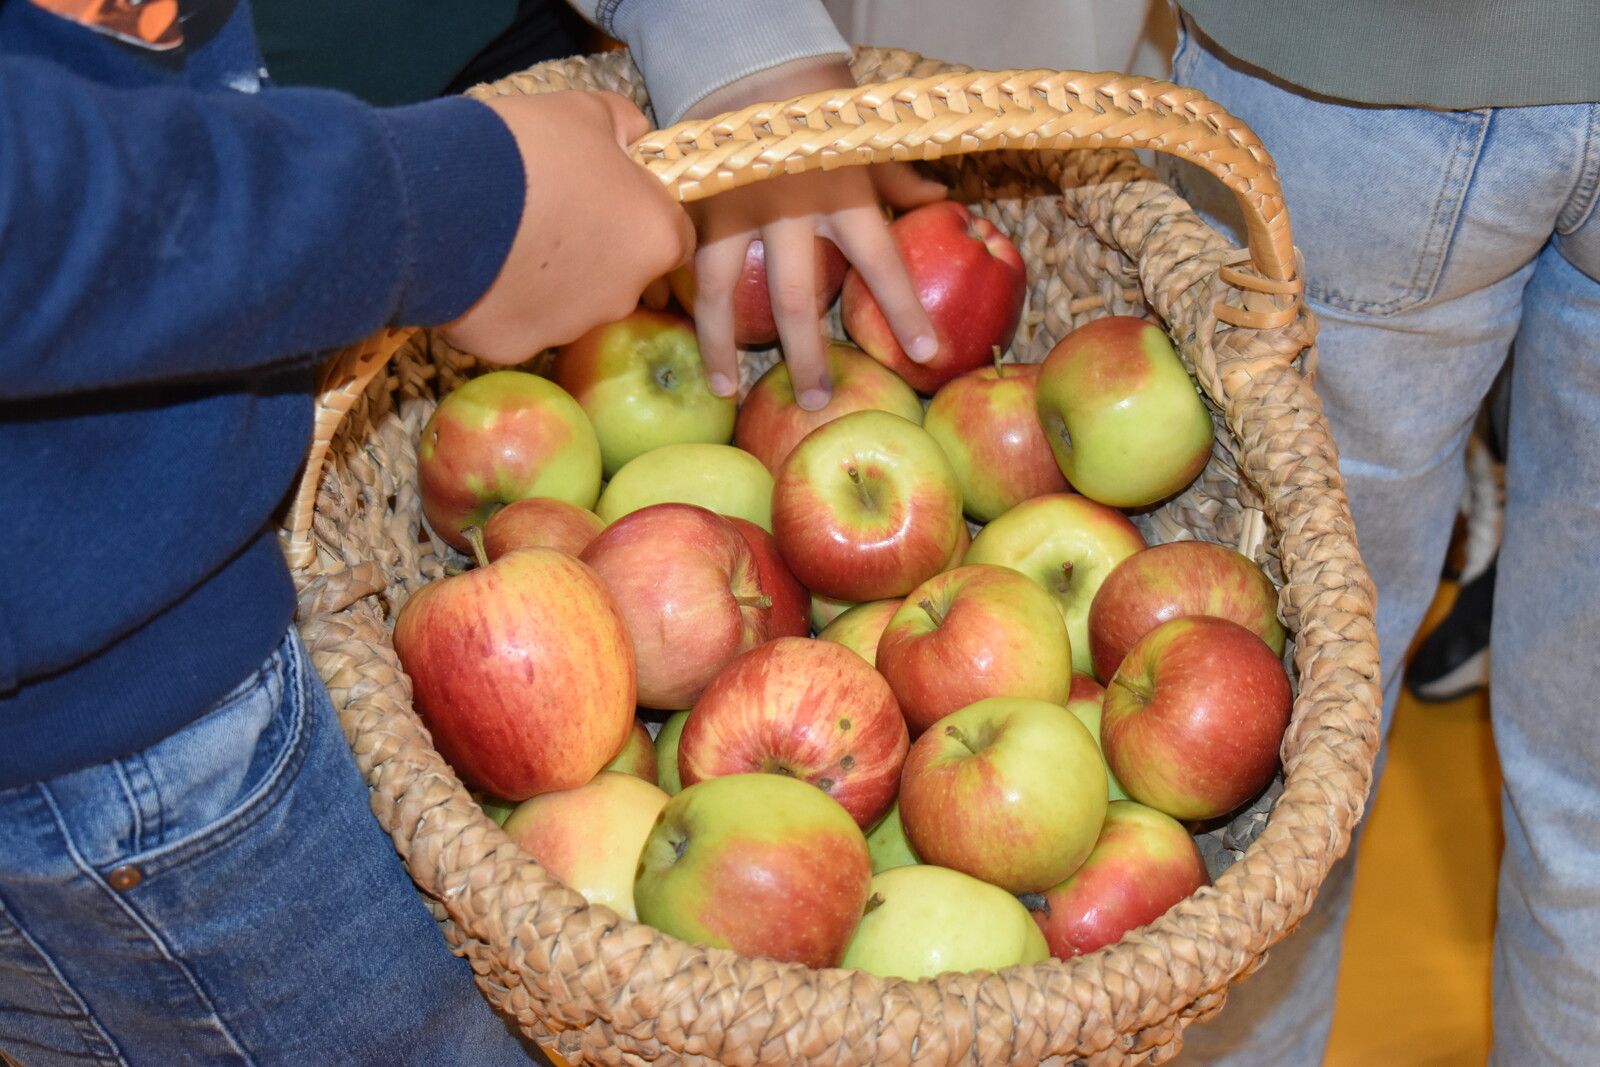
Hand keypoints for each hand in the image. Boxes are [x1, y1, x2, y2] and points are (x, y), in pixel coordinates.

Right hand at [441, 90, 694, 364]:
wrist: (439, 199)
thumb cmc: (528, 148)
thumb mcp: (587, 112)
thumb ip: (626, 129)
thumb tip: (636, 139)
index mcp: (655, 238)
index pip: (674, 239)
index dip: (644, 217)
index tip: (611, 200)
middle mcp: (623, 295)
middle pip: (623, 276)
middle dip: (597, 252)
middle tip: (553, 216)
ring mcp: (570, 328)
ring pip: (571, 305)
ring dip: (552, 280)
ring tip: (508, 239)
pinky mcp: (516, 349)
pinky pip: (518, 322)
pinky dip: (504, 302)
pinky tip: (476, 269)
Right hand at [680, 59, 945, 408]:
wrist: (749, 62)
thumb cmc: (819, 111)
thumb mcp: (866, 141)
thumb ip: (899, 179)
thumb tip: (944, 203)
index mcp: (843, 193)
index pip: (882, 263)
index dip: (905, 311)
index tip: (926, 354)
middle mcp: (788, 207)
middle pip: (797, 299)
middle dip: (807, 357)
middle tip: (817, 402)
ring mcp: (733, 208)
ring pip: (719, 290)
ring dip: (722, 345)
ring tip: (725, 389)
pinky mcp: (692, 205)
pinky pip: (682, 264)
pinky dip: (682, 304)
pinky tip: (685, 340)